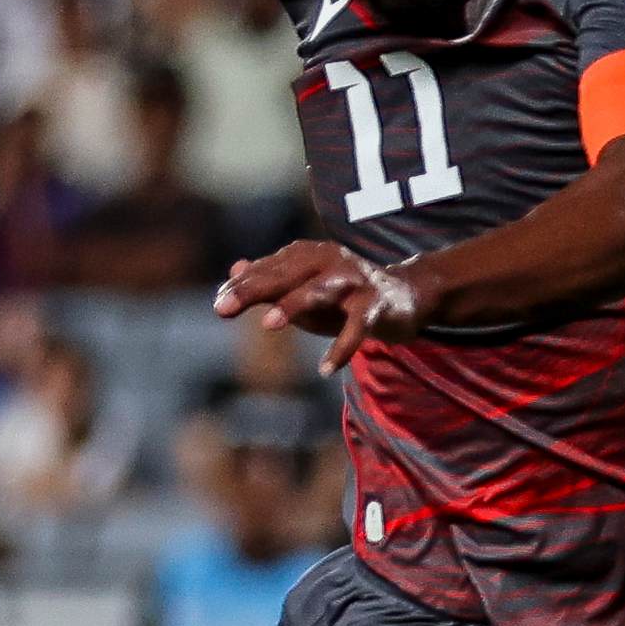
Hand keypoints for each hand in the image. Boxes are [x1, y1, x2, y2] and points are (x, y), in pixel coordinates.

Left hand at [214, 238, 430, 370]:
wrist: (406, 295)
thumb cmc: (345, 294)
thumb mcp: (305, 287)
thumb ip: (271, 280)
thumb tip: (234, 269)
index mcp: (308, 256)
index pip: (268, 269)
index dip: (242, 286)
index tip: (218, 305)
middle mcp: (329, 261)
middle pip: (286, 275)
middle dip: (254, 291)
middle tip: (223, 309)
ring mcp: (354, 282)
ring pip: (320, 291)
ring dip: (294, 305)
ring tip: (269, 325)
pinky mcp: (377, 306)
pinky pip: (357, 328)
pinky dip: (342, 348)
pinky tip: (325, 369)